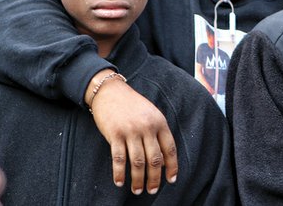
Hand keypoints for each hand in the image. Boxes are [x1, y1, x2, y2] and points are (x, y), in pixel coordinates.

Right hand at [87, 70, 177, 194]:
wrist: (111, 91)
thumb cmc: (132, 105)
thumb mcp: (151, 115)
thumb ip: (158, 135)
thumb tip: (164, 161)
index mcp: (159, 122)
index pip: (170, 149)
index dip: (172, 166)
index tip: (171, 180)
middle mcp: (147, 127)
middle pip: (154, 159)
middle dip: (154, 178)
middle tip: (152, 190)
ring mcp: (131, 131)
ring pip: (137, 162)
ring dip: (138, 180)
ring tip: (137, 190)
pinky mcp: (115, 134)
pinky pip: (118, 159)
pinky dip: (119, 173)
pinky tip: (120, 182)